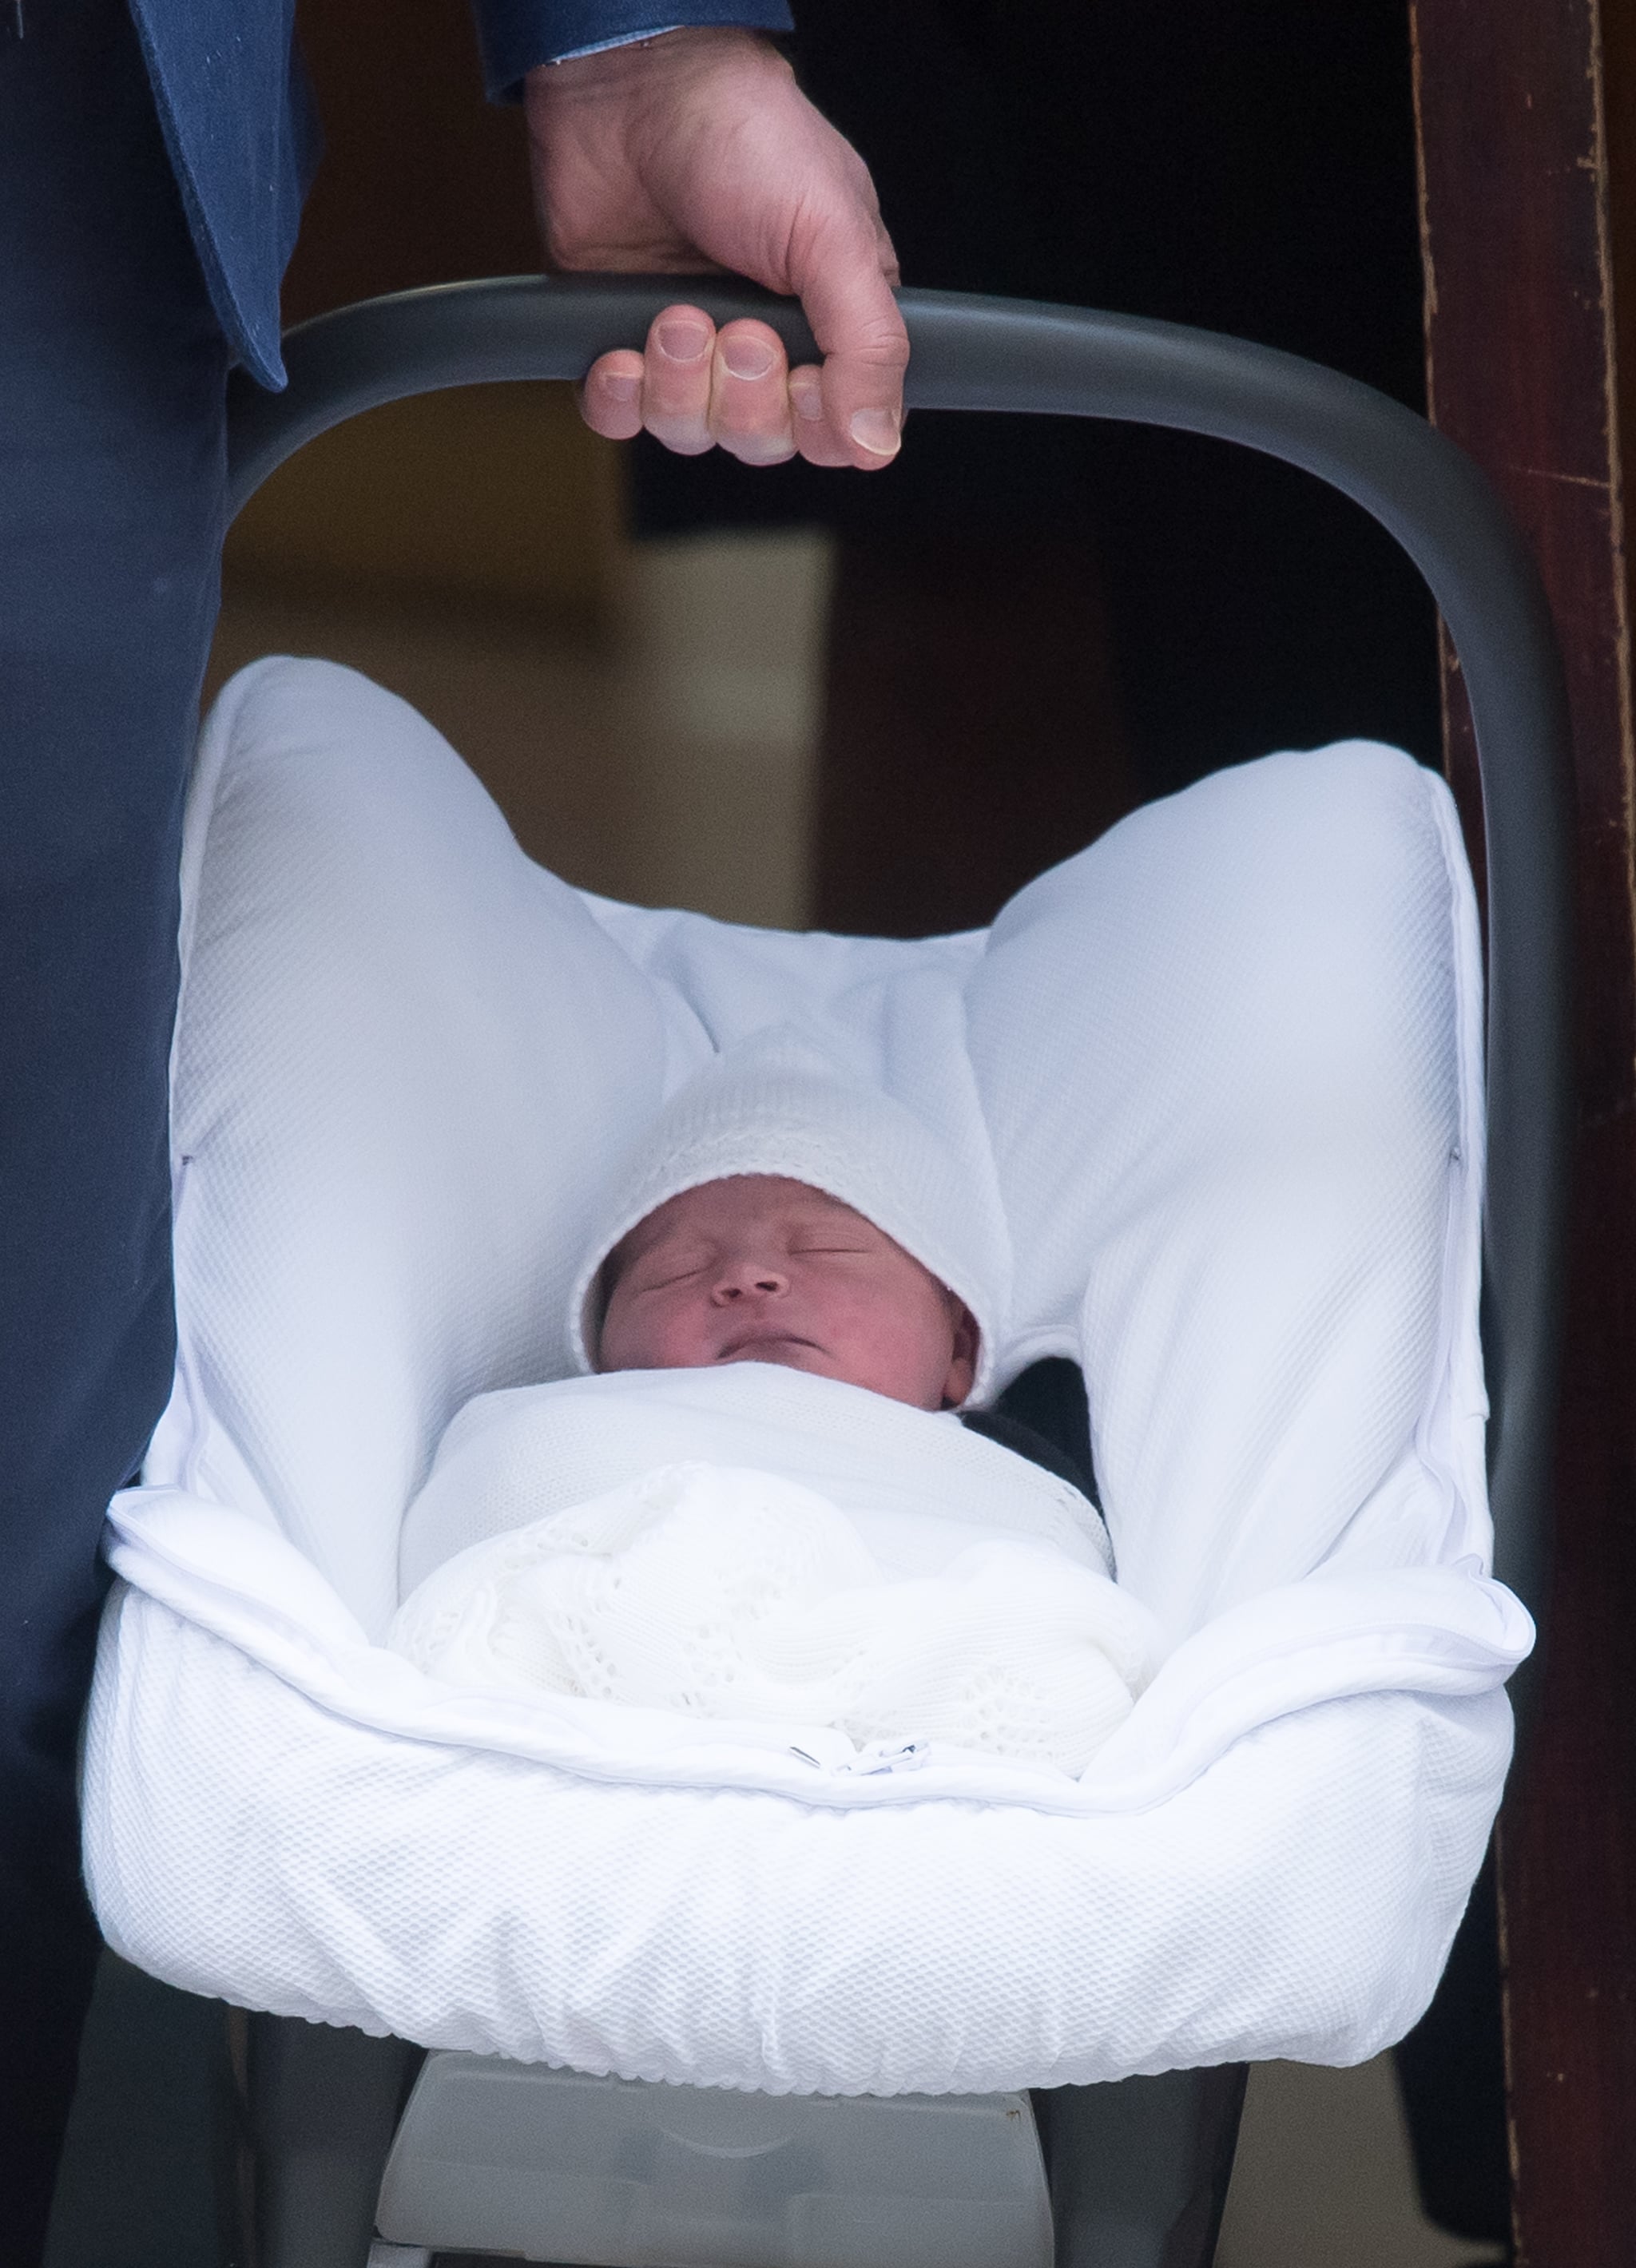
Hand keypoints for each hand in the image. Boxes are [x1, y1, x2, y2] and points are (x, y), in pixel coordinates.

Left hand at [524, 29, 906, 469]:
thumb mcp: (835, 236)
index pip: (837, 433)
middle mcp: (764, 347)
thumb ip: (868, 345)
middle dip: (743, 395)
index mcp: (832, 325)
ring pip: (690, 434)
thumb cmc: (748, 137)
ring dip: (679, 383)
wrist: (638, 88)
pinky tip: (623, 351)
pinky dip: (620, 398)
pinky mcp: (621, 341)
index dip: (816, 426)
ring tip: (673, 312)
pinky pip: (620, 420)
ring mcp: (690, 349)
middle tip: (736, 328)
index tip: (802, 377)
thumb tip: (877, 445)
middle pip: (762, 442)